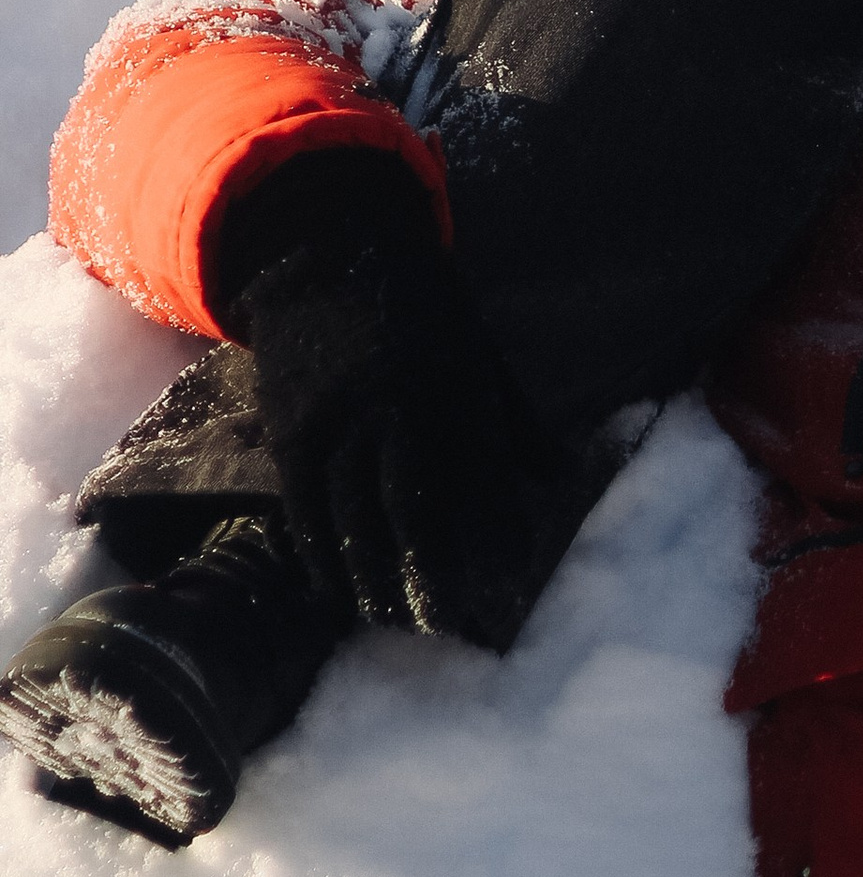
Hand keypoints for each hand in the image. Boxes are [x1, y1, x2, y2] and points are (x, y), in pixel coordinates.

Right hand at [220, 155, 583, 647]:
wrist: (325, 248)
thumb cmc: (419, 302)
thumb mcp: (479, 345)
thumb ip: (515, 417)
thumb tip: (556, 480)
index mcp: (451, 386)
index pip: (474, 480)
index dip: (488, 537)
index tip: (505, 584)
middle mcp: (393, 410)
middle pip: (410, 513)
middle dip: (427, 577)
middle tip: (444, 627)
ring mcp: (336, 422)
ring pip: (352, 520)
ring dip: (372, 582)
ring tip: (394, 624)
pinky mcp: (292, 431)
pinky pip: (304, 509)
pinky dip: (320, 556)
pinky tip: (336, 591)